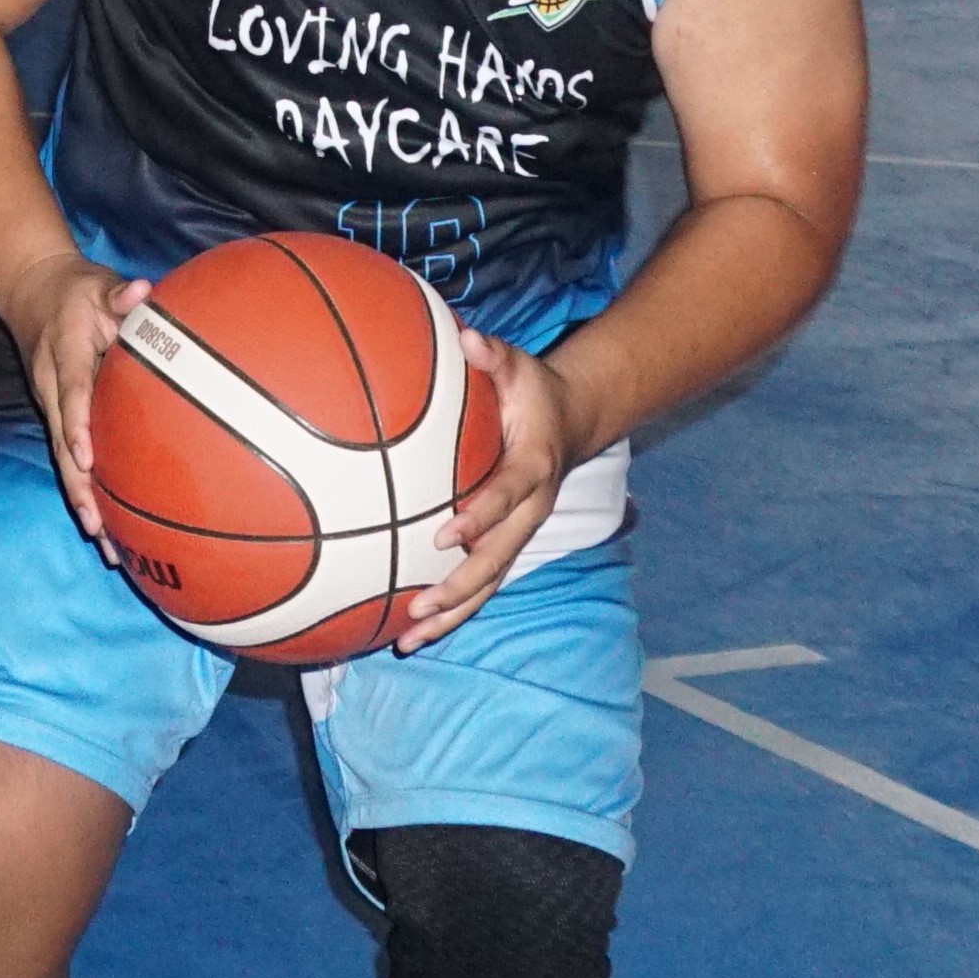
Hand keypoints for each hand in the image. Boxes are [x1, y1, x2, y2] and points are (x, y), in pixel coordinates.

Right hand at [9, 250, 148, 556]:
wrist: (32, 292)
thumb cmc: (76, 290)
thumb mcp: (96, 282)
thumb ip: (118, 292)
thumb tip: (141, 291)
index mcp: (64, 353)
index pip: (71, 392)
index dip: (77, 425)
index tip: (87, 458)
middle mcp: (52, 387)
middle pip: (61, 442)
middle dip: (78, 486)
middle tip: (97, 528)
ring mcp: (51, 406)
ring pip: (63, 459)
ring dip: (81, 501)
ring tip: (103, 545)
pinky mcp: (57, 419)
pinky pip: (68, 459)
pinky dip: (83, 493)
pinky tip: (103, 529)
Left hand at [402, 329, 571, 648]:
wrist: (569, 422)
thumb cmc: (532, 391)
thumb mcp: (519, 365)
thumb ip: (494, 355)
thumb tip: (468, 337)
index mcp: (533, 468)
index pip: (507, 496)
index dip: (480, 516)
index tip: (446, 535)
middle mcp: (529, 511)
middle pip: (498, 559)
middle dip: (460, 587)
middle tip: (419, 606)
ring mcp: (518, 533)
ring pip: (489, 584)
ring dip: (452, 614)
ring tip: (409, 640)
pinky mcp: (505, 544)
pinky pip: (481, 583)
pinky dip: (452, 610)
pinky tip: (413, 631)